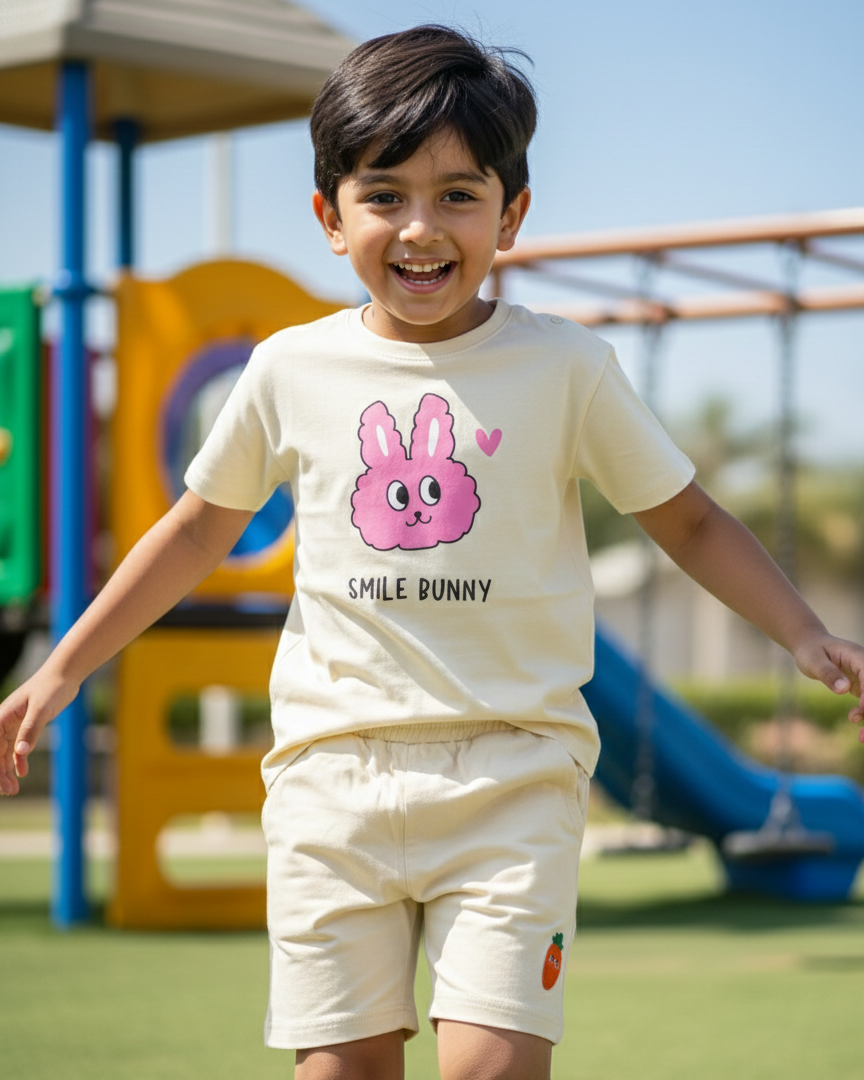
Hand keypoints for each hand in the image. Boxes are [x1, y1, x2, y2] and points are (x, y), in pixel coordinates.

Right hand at [0, 667, 79, 794]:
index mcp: (2, 717)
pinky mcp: (26, 725)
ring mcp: (14, 724)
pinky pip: (17, 747)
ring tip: (13, 789)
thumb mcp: (42, 709)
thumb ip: (30, 730)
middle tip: (9, 792)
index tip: (1, 784)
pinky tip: (22, 773)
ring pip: (5, 752)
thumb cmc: (52, 687)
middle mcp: (4, 721)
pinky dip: (18, 760)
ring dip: (7, 770)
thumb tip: (20, 753)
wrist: (65, 674)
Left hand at [793, 634, 863, 738]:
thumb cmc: (810, 651)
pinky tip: (854, 719)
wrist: (810, 646)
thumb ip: (828, 673)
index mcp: (859, 658)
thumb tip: (844, 688)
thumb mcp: (814, 661)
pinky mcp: (862, 686)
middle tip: (862, 735)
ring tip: (860, 736)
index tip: (861, 709)